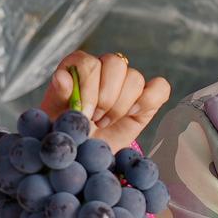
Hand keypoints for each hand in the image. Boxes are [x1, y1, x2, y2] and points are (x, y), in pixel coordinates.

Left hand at [39, 50, 170, 153]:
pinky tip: (133, 114)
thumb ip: (59, 95)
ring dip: (122, 105)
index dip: (88, 89)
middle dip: (106, 98)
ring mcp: (127, 82)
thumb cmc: (69, 132)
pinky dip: (149, 100)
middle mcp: (104, 67)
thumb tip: (62, 77)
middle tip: (95, 119)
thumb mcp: (56, 116)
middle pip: (116, 64)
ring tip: (107, 121)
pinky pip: (160, 87)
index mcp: (79, 65)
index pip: (90, 62)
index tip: (83, 114)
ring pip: (135, 78)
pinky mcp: (146, 98)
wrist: (85, 154)